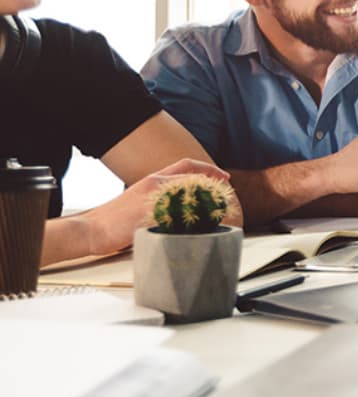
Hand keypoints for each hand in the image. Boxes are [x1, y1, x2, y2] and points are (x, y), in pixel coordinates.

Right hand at [88, 159, 236, 254]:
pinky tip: (201, 220)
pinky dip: (191, 214)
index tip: (223, 176)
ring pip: (187, 190)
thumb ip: (160, 200)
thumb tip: (181, 206)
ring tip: (219, 205)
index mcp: (152, 180)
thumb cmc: (114, 221)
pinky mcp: (147, 213)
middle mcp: (153, 184)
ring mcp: (150, 198)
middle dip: (213, 178)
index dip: (207, 168)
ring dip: (206, 197)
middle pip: (191, 174)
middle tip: (227, 186)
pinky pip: (176, 211)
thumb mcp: (140, 203)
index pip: (186, 166)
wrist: (90, 230)